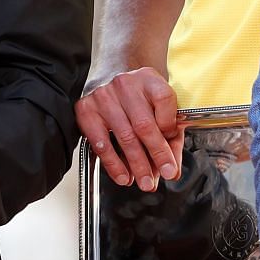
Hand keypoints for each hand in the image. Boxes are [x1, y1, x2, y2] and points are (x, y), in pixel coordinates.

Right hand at [76, 67, 182, 189]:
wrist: (108, 78)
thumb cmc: (138, 99)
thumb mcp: (160, 108)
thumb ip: (171, 137)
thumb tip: (173, 169)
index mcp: (148, 79)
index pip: (164, 100)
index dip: (170, 127)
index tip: (173, 146)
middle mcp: (125, 84)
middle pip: (144, 124)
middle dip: (157, 154)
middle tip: (164, 175)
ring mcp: (103, 96)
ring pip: (124, 136)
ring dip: (137, 164)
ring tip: (145, 181)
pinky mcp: (86, 109)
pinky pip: (100, 143)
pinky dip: (113, 164)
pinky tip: (123, 176)